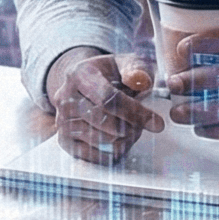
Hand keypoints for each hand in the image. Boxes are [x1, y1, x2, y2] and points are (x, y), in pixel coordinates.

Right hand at [45, 49, 163, 163]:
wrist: (87, 84)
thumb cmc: (112, 75)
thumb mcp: (127, 64)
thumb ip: (138, 69)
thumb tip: (140, 81)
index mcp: (79, 73)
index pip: (107, 98)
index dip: (134, 112)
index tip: (157, 123)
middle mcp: (64, 97)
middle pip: (103, 121)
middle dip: (131, 126)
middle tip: (143, 124)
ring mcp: (61, 120)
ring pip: (101, 140)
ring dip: (125, 139)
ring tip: (131, 127)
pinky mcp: (63, 140)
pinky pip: (94, 155)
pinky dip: (114, 151)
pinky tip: (120, 139)